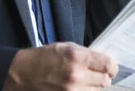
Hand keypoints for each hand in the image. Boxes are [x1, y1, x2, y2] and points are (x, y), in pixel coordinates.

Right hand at [3, 42, 117, 90]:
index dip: (111, 66)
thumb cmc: (44, 58)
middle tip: (93, 74)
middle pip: (105, 81)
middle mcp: (76, 75)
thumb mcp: (65, 47)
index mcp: (77, 57)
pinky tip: (77, 88)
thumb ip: (85, 54)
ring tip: (81, 81)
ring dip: (93, 87)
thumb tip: (103, 62)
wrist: (23, 74)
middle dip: (101, 77)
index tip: (109, 67)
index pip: (108, 65)